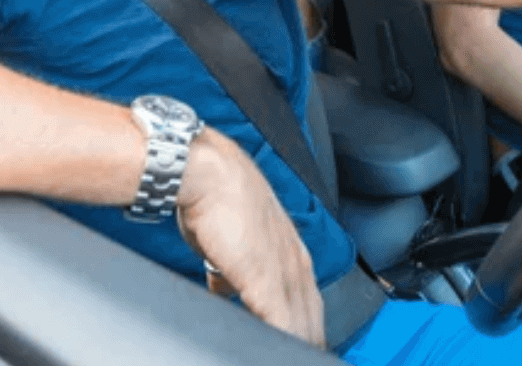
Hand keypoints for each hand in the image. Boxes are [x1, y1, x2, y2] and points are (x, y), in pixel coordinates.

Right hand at [176, 129, 323, 346]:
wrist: (208, 174)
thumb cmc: (216, 197)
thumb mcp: (231, 238)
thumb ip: (234, 269)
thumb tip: (225, 288)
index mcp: (292, 252)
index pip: (310, 304)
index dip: (307, 329)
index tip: (301, 346)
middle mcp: (295, 263)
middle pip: (313, 321)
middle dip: (307, 343)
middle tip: (300, 358)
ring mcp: (283, 274)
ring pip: (303, 328)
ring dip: (297, 346)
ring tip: (288, 360)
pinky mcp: (264, 282)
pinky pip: (281, 326)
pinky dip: (279, 345)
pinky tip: (273, 354)